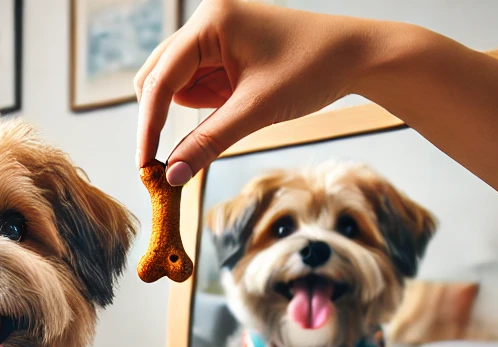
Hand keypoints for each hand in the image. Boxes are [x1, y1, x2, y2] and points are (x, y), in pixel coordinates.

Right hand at [135, 0, 377, 183]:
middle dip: (159, 118)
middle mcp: (206, 19)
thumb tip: (170, 176)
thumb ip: (207, 143)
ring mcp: (213, 32)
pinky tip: (227, 110)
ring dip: (182, 113)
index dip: (149, 125)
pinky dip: (200, 106)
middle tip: (162, 164)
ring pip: (172, 82)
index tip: (143, 165)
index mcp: (211, 21)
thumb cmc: (311, 71)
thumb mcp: (255, 112)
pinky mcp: (222, 48)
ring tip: (218, 126)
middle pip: (157, 76)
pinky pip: (194, 83)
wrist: (354, 56)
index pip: (161, 79)